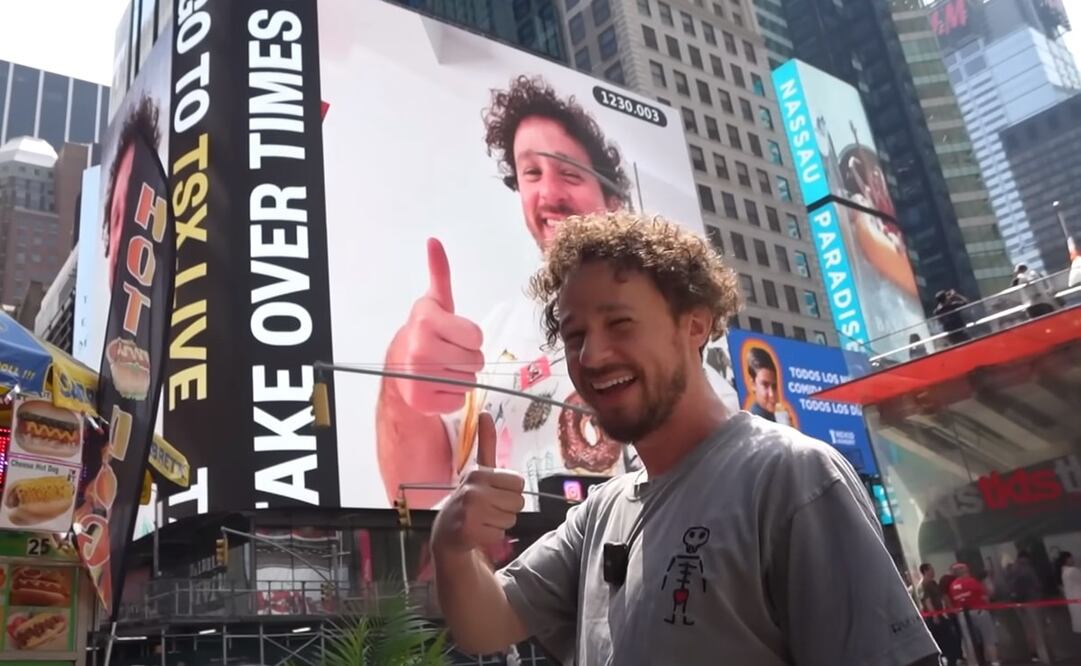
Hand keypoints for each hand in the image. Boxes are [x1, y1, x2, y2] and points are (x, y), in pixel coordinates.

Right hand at [389, 238, 484, 413]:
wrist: (399, 367)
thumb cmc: (425, 334)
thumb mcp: (435, 302)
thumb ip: (439, 273)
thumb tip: (434, 242)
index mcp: (426, 321)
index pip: (476, 336)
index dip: (469, 337)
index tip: (454, 335)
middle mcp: (420, 349)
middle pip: (475, 360)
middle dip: (467, 357)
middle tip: (448, 353)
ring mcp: (419, 378)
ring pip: (469, 380)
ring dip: (461, 376)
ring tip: (442, 368)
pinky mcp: (423, 401)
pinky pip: (459, 399)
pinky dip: (453, 395)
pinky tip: (438, 385)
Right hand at [432, 413, 524, 555]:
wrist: (446, 532)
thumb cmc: (469, 499)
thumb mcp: (478, 471)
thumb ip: (486, 443)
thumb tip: (484, 412)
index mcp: (478, 473)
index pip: (519, 482)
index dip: (510, 490)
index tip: (494, 493)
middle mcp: (473, 490)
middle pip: (518, 502)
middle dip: (507, 508)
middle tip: (488, 508)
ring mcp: (470, 511)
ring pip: (511, 519)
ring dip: (500, 522)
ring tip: (483, 520)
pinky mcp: (470, 531)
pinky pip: (501, 534)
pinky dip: (492, 536)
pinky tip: (478, 531)